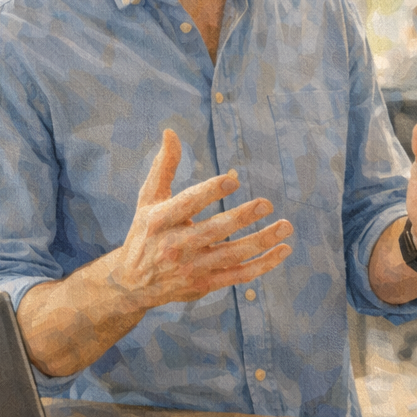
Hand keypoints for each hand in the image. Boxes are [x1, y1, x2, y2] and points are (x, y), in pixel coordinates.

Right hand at [109, 129, 292, 309]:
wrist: (131, 284)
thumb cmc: (144, 234)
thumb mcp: (148, 200)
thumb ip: (164, 167)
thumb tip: (171, 131)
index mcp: (160, 221)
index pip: (187, 204)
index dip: (209, 192)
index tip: (233, 179)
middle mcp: (175, 246)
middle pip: (213, 231)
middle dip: (241, 217)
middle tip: (266, 203)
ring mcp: (191, 268)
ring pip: (232, 255)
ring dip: (261, 241)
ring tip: (285, 226)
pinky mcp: (204, 285)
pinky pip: (238, 275)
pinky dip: (263, 265)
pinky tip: (283, 250)